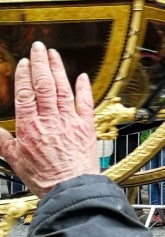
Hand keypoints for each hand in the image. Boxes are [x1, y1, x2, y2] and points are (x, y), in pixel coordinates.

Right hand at [0, 43, 97, 195]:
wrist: (70, 189)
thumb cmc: (44, 178)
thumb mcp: (15, 161)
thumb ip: (3, 143)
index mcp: (30, 127)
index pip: (26, 94)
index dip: (24, 76)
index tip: (24, 63)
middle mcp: (50, 120)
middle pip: (44, 85)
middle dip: (40, 63)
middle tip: (38, 47)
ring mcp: (69, 121)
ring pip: (62, 89)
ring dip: (58, 69)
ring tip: (54, 54)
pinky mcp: (86, 126)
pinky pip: (85, 103)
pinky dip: (83, 88)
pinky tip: (81, 77)